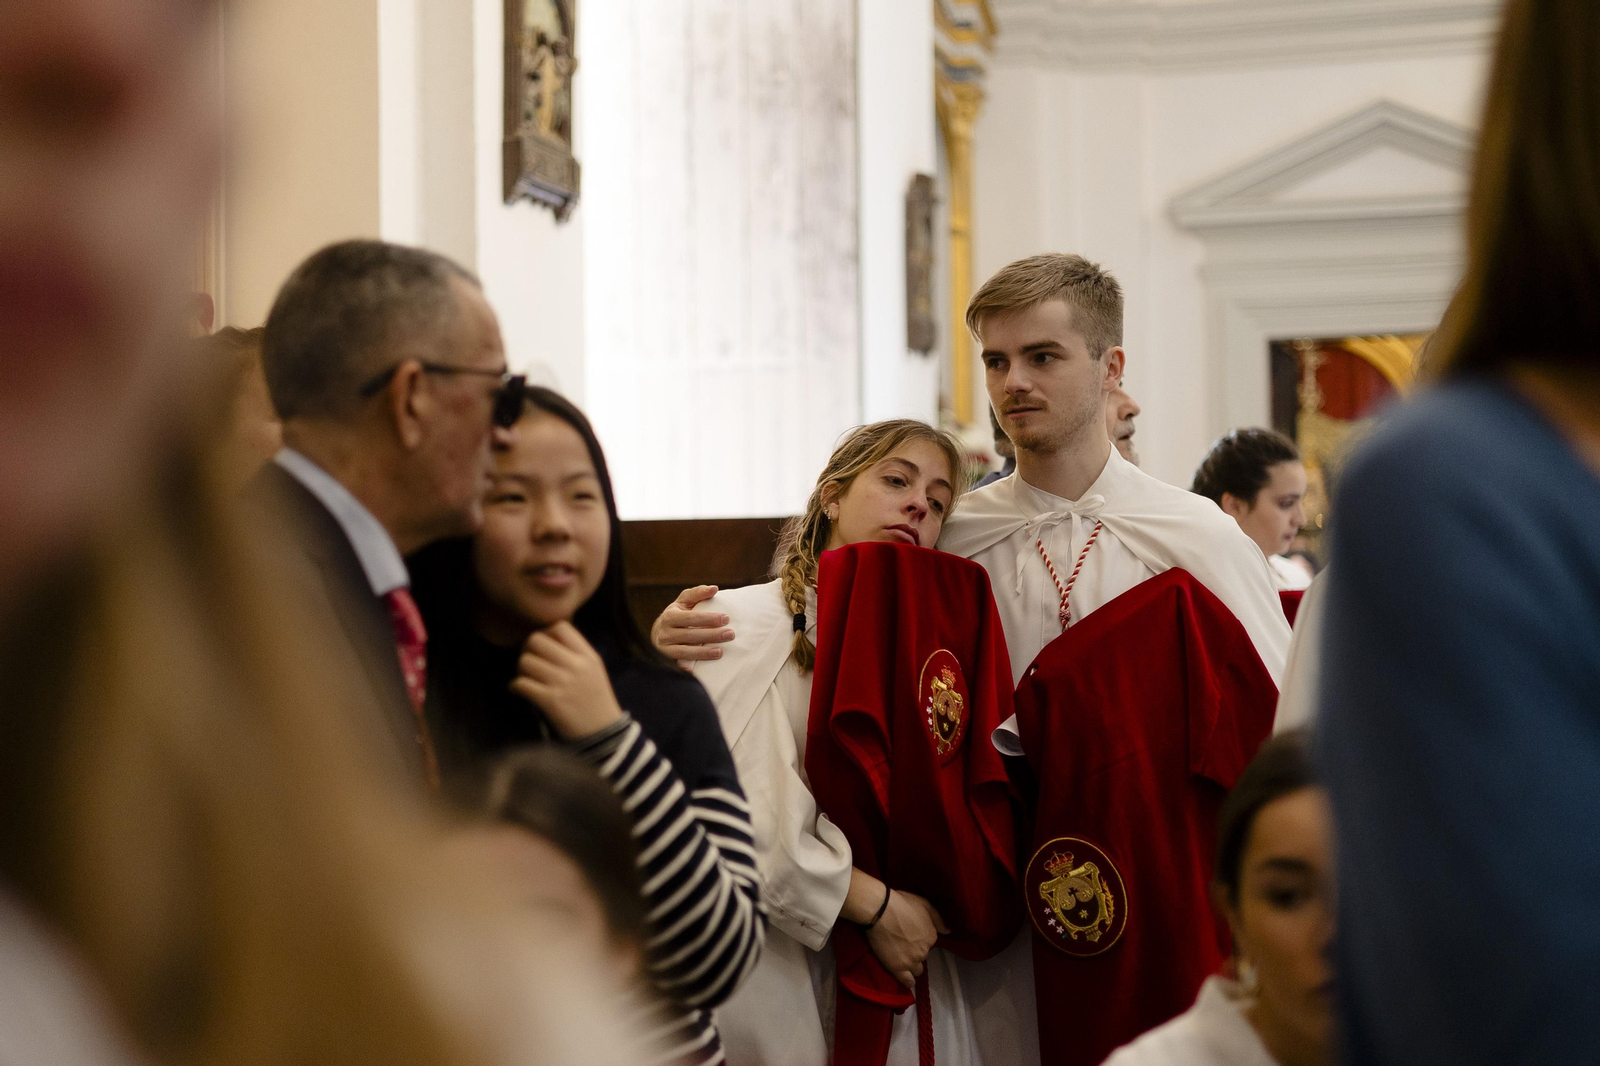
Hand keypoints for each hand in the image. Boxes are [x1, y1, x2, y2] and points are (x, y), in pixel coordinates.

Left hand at [509, 622, 624, 739]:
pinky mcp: (550, 701)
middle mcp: (576, 665)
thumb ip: (575, 654)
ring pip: (526, 661)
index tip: (545, 648)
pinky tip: (520, 691)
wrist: (603, 734)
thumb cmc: (596, 701)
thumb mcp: (594, 671)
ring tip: (526, 679)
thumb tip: (547, 640)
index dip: (546, 634)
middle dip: (528, 650)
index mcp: (588, 656)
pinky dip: (515, 687)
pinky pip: (521, 684)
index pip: (560, 627)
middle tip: (530, 663)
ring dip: (521, 670)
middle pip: (537, 640)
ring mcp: (562, 683)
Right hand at [650, 585, 734, 668]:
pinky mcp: (666, 661)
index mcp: (670, 616)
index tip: (726, 618)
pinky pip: (676, 666)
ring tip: (720, 652)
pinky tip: (695, 671)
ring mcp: (664, 648)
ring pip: (685, 652)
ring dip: (703, 653)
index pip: (691, 617)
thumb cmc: (677, 614)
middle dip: (711, 635)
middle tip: (730, 635)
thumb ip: (698, 593)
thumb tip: (714, 589)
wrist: (657, 634)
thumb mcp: (684, 601)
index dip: (709, 618)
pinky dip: (684, 669)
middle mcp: (665, 633)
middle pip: (690, 635)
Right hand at [865, 890, 948, 989]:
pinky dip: (908, 981)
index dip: (919, 939)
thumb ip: (938, 919)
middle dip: (915, 951)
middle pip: (923, 956)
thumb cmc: (901, 903)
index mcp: (931, 936)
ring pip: (917, 970)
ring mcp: (911, 961)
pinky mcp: (897, 968)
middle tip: (902, 943)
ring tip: (900, 957)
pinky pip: (908, 982)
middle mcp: (924, 951)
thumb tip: (948, 931)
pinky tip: (905, 977)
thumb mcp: (925, 904)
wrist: (880, 909)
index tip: (910, 934)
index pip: (929, 944)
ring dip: (911, 965)